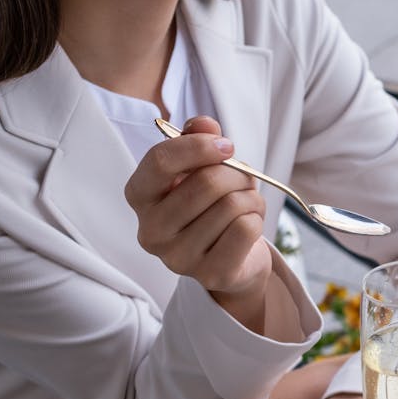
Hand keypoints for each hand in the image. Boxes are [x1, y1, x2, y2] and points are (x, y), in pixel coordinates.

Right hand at [124, 116, 271, 303]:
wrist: (233, 257)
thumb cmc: (211, 206)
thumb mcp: (201, 167)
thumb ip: (198, 139)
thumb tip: (204, 124)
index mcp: (140, 196)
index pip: (160, 161)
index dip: (199, 147)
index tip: (227, 146)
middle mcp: (151, 231)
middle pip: (206, 183)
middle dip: (237, 175)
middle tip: (244, 180)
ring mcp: (178, 258)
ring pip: (232, 206)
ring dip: (251, 199)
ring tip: (245, 206)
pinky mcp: (210, 274)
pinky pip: (246, 229)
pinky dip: (257, 220)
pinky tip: (249, 226)